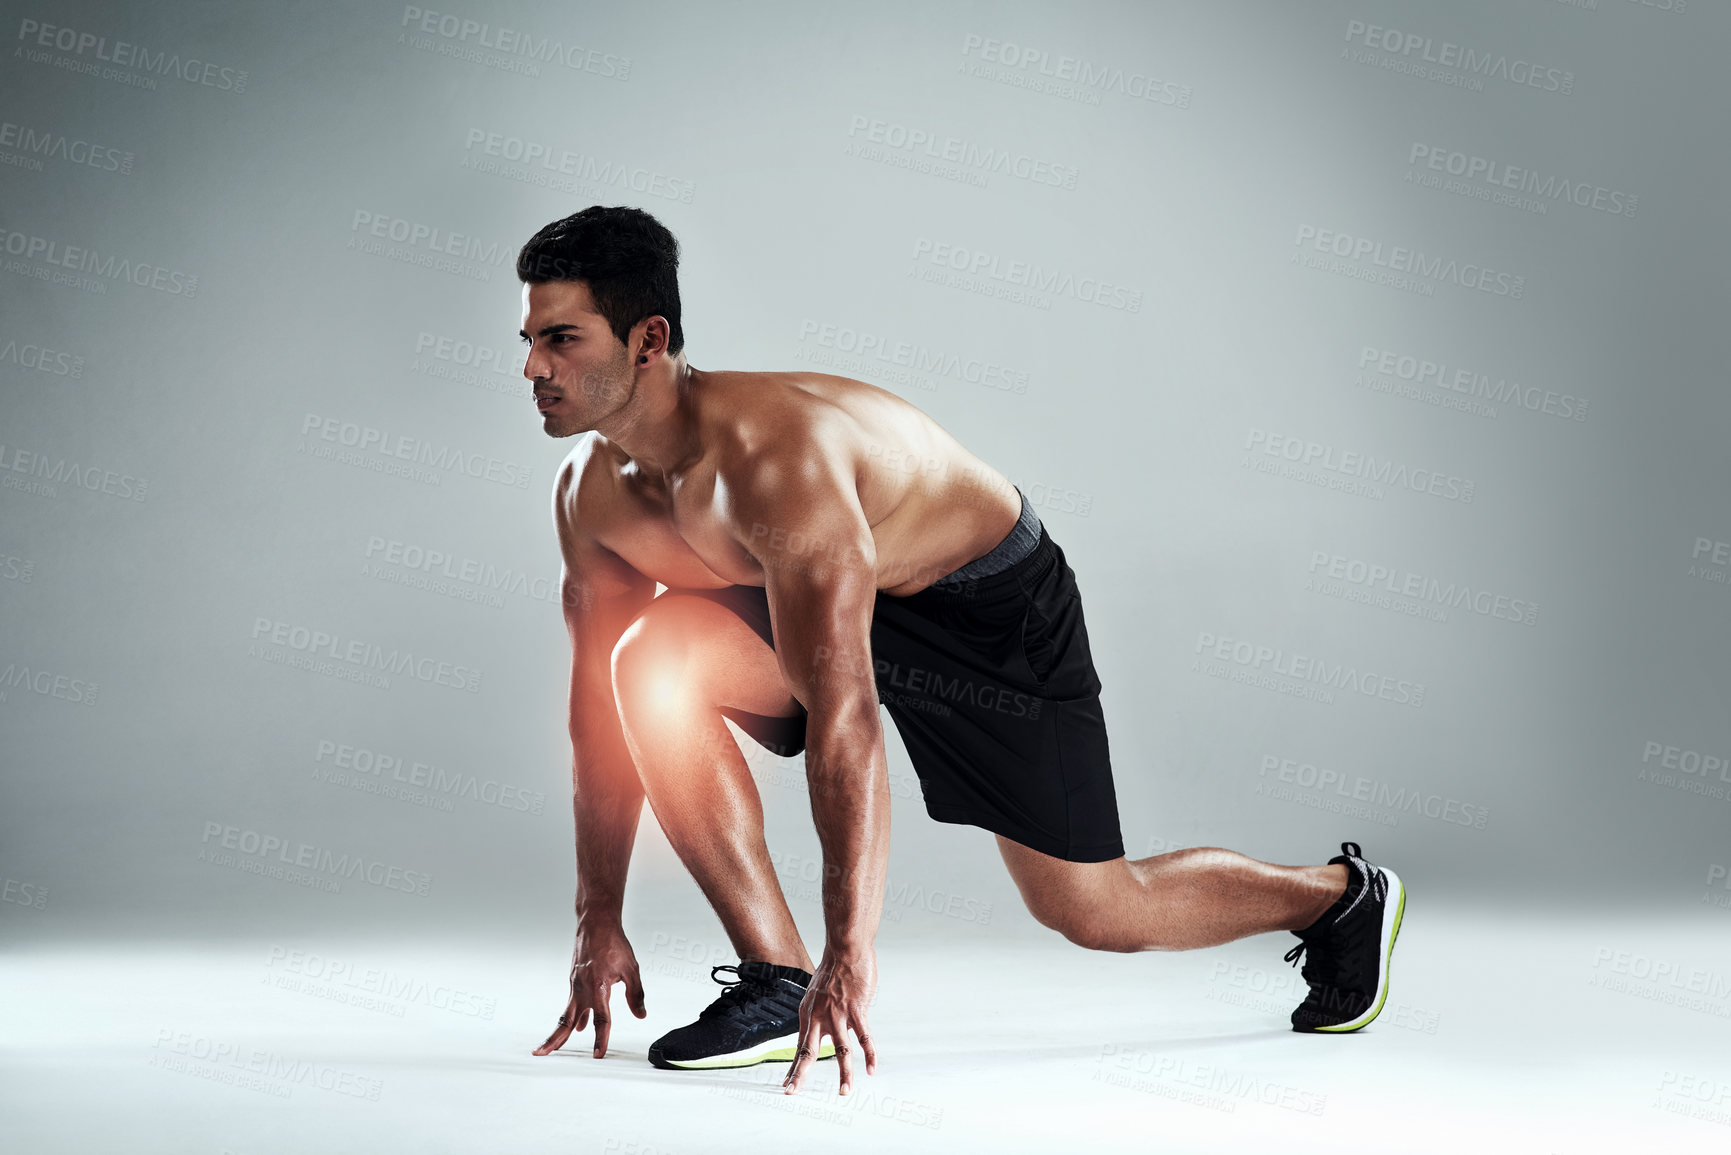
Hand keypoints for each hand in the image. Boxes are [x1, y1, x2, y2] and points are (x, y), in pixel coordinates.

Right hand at [533, 921, 645, 1058]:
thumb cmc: (614, 943)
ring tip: (549, 1048)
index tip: (598, 1054)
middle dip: (554, 1040)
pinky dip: (572, 1017)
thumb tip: (641, 1015)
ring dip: (558, 1032)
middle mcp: (583, 988)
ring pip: (566, 1014)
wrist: (596, 923)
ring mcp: (575, 985)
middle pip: (567, 1021)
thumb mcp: (632, 969)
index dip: (601, 1038)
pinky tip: (579, 1026)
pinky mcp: (574, 981)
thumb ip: (636, 994)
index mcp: (599, 986)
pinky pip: (572, 1003)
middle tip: (541, 1054)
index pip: (601, 1019)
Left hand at [783, 945, 877, 1095]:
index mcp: (808, 1013)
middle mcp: (819, 1016)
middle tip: (792, 1093)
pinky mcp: (856, 1010)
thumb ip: (821, 1014)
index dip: (793, 1066)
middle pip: (808, 1051)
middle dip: (800, 1075)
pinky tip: (871, 1068)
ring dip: (844, 1074)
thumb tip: (827, 1028)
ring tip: (845, 1092)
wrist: (845, 949)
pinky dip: (869, 1054)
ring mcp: (838, 1015)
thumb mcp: (818, 993)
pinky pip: (864, 1037)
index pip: (800, 1046)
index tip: (788, 1083)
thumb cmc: (835, 969)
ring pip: (840, 1051)